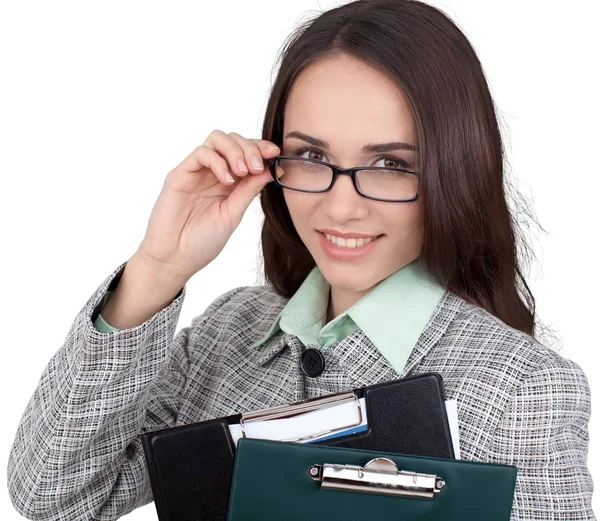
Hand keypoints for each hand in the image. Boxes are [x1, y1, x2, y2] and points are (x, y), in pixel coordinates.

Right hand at [135, 129, 279, 280]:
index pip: (247, 153)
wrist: (175, 258)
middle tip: (257, 166)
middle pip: (234, 140)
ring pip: (217, 139)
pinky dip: (218, 161)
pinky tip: (226, 180)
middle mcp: (214, 172)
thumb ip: (249, 190)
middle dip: (251, 148)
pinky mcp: (180, 174)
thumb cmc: (202, 241)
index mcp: (229, 182)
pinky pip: (201, 153)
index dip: (262, 148)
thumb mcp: (233, 214)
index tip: (276, 153)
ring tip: (243, 171)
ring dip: (235, 150)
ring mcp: (197, 172)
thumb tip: (271, 169)